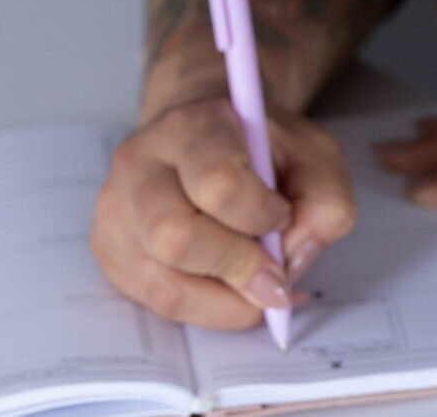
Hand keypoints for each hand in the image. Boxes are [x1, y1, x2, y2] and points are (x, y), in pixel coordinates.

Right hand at [90, 97, 354, 328]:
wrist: (206, 133)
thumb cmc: (262, 147)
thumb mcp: (314, 154)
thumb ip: (325, 202)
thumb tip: (292, 261)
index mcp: (191, 127)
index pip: (216, 182)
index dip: (259, 214)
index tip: (282, 216)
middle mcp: (140, 163)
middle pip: (173, 237)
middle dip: (237, 268)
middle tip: (274, 274)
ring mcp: (116, 208)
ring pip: (163, 282)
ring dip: (226, 300)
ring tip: (259, 287)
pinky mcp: (110, 248)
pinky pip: (155, 301)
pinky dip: (206, 309)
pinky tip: (233, 291)